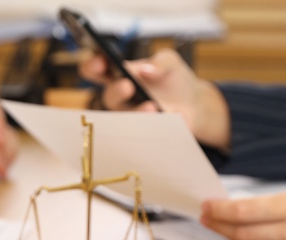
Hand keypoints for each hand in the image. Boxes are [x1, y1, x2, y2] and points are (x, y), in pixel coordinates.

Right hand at [79, 49, 230, 150]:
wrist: (193, 104)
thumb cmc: (174, 79)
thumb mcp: (170, 62)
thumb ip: (160, 62)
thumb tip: (146, 69)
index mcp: (118, 74)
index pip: (95, 69)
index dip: (92, 65)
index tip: (101, 62)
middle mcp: (119, 97)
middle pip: (108, 95)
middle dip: (116, 90)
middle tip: (127, 85)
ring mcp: (128, 117)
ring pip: (124, 118)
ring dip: (136, 112)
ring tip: (151, 106)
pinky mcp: (140, 132)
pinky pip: (139, 132)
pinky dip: (150, 124)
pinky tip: (162, 117)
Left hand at [200, 192, 285, 239]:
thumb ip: (273, 205)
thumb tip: (236, 208)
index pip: (245, 211)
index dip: (220, 210)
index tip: (204, 204)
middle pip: (243, 233)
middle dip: (218, 225)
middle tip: (203, 215)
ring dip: (228, 235)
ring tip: (213, 224)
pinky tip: (236, 236)